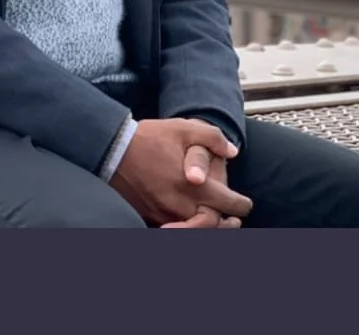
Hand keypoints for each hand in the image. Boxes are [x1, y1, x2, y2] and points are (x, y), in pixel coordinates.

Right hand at [109, 119, 252, 226]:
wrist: (113, 149)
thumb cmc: (149, 138)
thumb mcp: (183, 128)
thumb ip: (212, 138)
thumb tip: (232, 151)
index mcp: (195, 185)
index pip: (228, 204)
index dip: (241, 204)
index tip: (245, 203)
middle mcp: (182, 204)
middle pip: (214, 225)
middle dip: (228, 224)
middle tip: (235, 221)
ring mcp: (165, 213)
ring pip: (195, 229)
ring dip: (208, 226)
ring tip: (216, 222)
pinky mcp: (151, 215)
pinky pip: (175, 227)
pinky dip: (187, 227)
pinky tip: (190, 220)